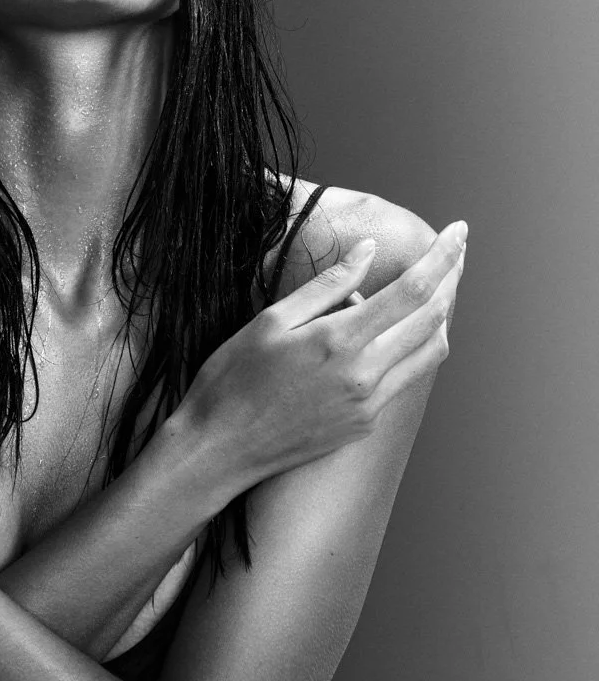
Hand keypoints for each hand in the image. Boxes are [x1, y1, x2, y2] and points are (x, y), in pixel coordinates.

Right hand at [180, 221, 466, 489]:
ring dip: (441, 316)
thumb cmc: (233, 381)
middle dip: (452, 278)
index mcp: (340, 341)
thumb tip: (366, 252)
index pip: (412, 290)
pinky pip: (404, 378)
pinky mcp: (363, 425)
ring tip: (437, 287)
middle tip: (457, 251)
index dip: (442, 256)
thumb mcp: (270, 321)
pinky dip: (411, 347)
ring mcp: (368, 405)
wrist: (220, 450)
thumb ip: (325, 286)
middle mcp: (365, 376)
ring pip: (429, 353)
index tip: (459, 230)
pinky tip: (391, 331)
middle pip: (433, 319)